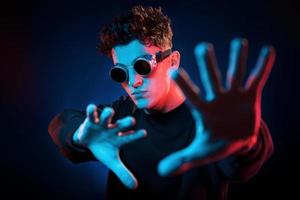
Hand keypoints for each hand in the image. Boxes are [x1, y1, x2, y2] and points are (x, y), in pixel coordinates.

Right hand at [74, 104, 146, 188]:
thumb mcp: (112, 162)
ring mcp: (103, 124)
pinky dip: (91, 111)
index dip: (136, 136)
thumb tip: (135, 187)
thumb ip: (123, 173)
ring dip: (109, 114)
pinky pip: (92, 114)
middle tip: (131, 121)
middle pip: (122, 124)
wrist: (89, 141)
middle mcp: (114, 129)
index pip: (130, 137)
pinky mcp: (92, 121)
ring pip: (108, 116)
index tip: (144, 133)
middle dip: (126, 122)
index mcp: (120, 138)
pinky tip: (91, 107)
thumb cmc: (104, 149)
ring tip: (110, 112)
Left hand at [158, 38, 274, 175]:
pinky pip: (257, 79)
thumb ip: (182, 160)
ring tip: (238, 41)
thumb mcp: (201, 153)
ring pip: (235, 74)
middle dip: (208, 64)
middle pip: (212, 79)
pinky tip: (267, 50)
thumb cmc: (216, 144)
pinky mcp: (250, 96)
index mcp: (204, 110)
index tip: (173, 71)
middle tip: (202, 47)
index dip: (184, 85)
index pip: (192, 96)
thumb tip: (160, 171)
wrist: (236, 141)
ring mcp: (234, 95)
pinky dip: (263, 66)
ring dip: (237, 59)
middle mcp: (217, 98)